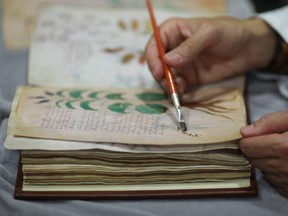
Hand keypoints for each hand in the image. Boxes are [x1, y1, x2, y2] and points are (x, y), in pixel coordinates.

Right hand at [145, 16, 275, 93]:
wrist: (248, 49)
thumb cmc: (229, 33)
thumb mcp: (209, 34)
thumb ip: (189, 47)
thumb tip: (168, 61)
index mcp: (173, 31)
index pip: (155, 43)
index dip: (153, 58)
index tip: (159, 71)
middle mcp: (173, 48)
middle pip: (157, 62)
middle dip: (159, 75)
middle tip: (167, 85)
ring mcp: (180, 64)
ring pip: (165, 77)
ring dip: (167, 85)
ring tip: (175, 92)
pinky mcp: (189, 77)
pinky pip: (177, 86)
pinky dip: (177, 92)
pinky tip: (181, 95)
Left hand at [240, 111, 287, 196]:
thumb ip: (270, 122)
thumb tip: (246, 132)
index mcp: (284, 147)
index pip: (247, 146)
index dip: (249, 139)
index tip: (255, 136)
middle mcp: (285, 167)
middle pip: (252, 159)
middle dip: (257, 149)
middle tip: (272, 141)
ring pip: (262, 170)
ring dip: (267, 161)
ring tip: (284, 152)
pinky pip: (274, 181)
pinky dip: (277, 172)